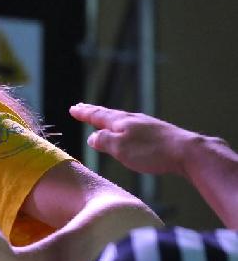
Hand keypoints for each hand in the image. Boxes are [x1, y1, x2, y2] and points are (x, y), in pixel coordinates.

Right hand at [70, 103, 194, 175]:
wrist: (187, 152)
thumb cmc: (151, 151)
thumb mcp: (120, 148)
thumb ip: (104, 141)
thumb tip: (92, 137)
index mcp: (121, 122)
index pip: (97, 116)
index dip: (84, 113)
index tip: (73, 109)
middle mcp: (133, 120)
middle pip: (109, 114)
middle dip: (94, 112)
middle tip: (82, 108)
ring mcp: (146, 125)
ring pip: (122, 120)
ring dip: (109, 119)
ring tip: (102, 119)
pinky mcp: (158, 133)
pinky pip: (134, 127)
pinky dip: (124, 127)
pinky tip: (128, 131)